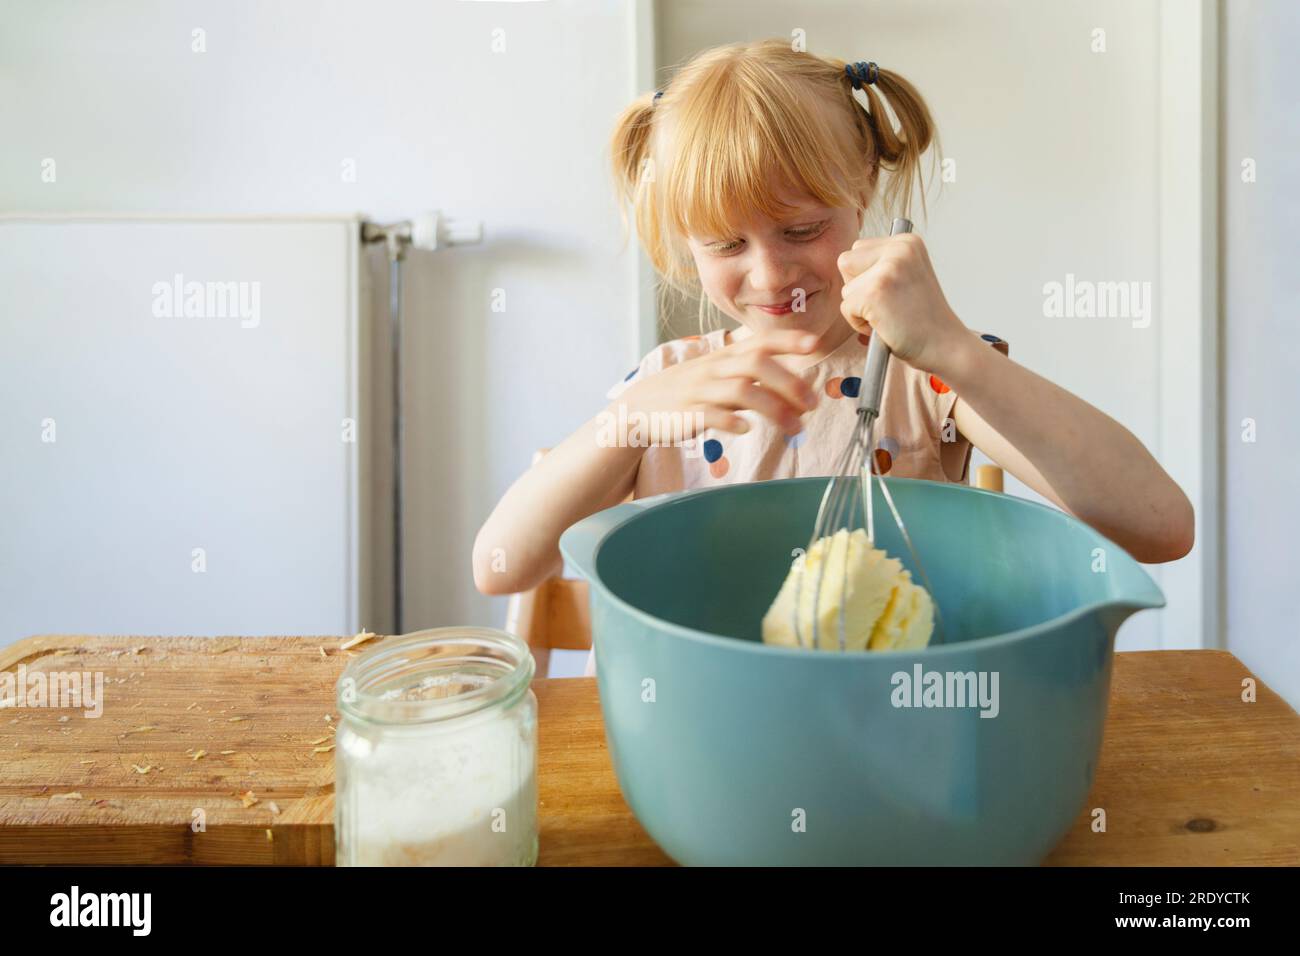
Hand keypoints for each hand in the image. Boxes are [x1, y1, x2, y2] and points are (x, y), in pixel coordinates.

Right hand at [616, 329, 820, 439]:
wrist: (638, 407)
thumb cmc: (689, 392)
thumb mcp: (721, 377)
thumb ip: (755, 381)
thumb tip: (797, 390)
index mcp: (725, 357)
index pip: (759, 341)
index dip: (787, 340)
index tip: (814, 343)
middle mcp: (714, 368)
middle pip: (756, 364)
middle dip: (789, 382)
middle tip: (813, 404)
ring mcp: (699, 390)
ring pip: (740, 390)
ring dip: (773, 408)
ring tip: (795, 427)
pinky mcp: (686, 414)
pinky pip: (709, 414)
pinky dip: (730, 420)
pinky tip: (746, 428)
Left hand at [838, 233, 967, 375]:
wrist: (945, 346)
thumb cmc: (923, 319)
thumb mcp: (908, 275)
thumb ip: (881, 264)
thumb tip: (845, 264)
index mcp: (907, 241)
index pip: (858, 250)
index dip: (866, 277)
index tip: (893, 293)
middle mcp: (899, 249)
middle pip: (846, 262)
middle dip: (857, 288)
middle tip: (888, 305)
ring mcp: (887, 269)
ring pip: (846, 288)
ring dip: (860, 309)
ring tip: (889, 316)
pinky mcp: (875, 292)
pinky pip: (846, 308)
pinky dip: (859, 324)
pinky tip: (885, 326)